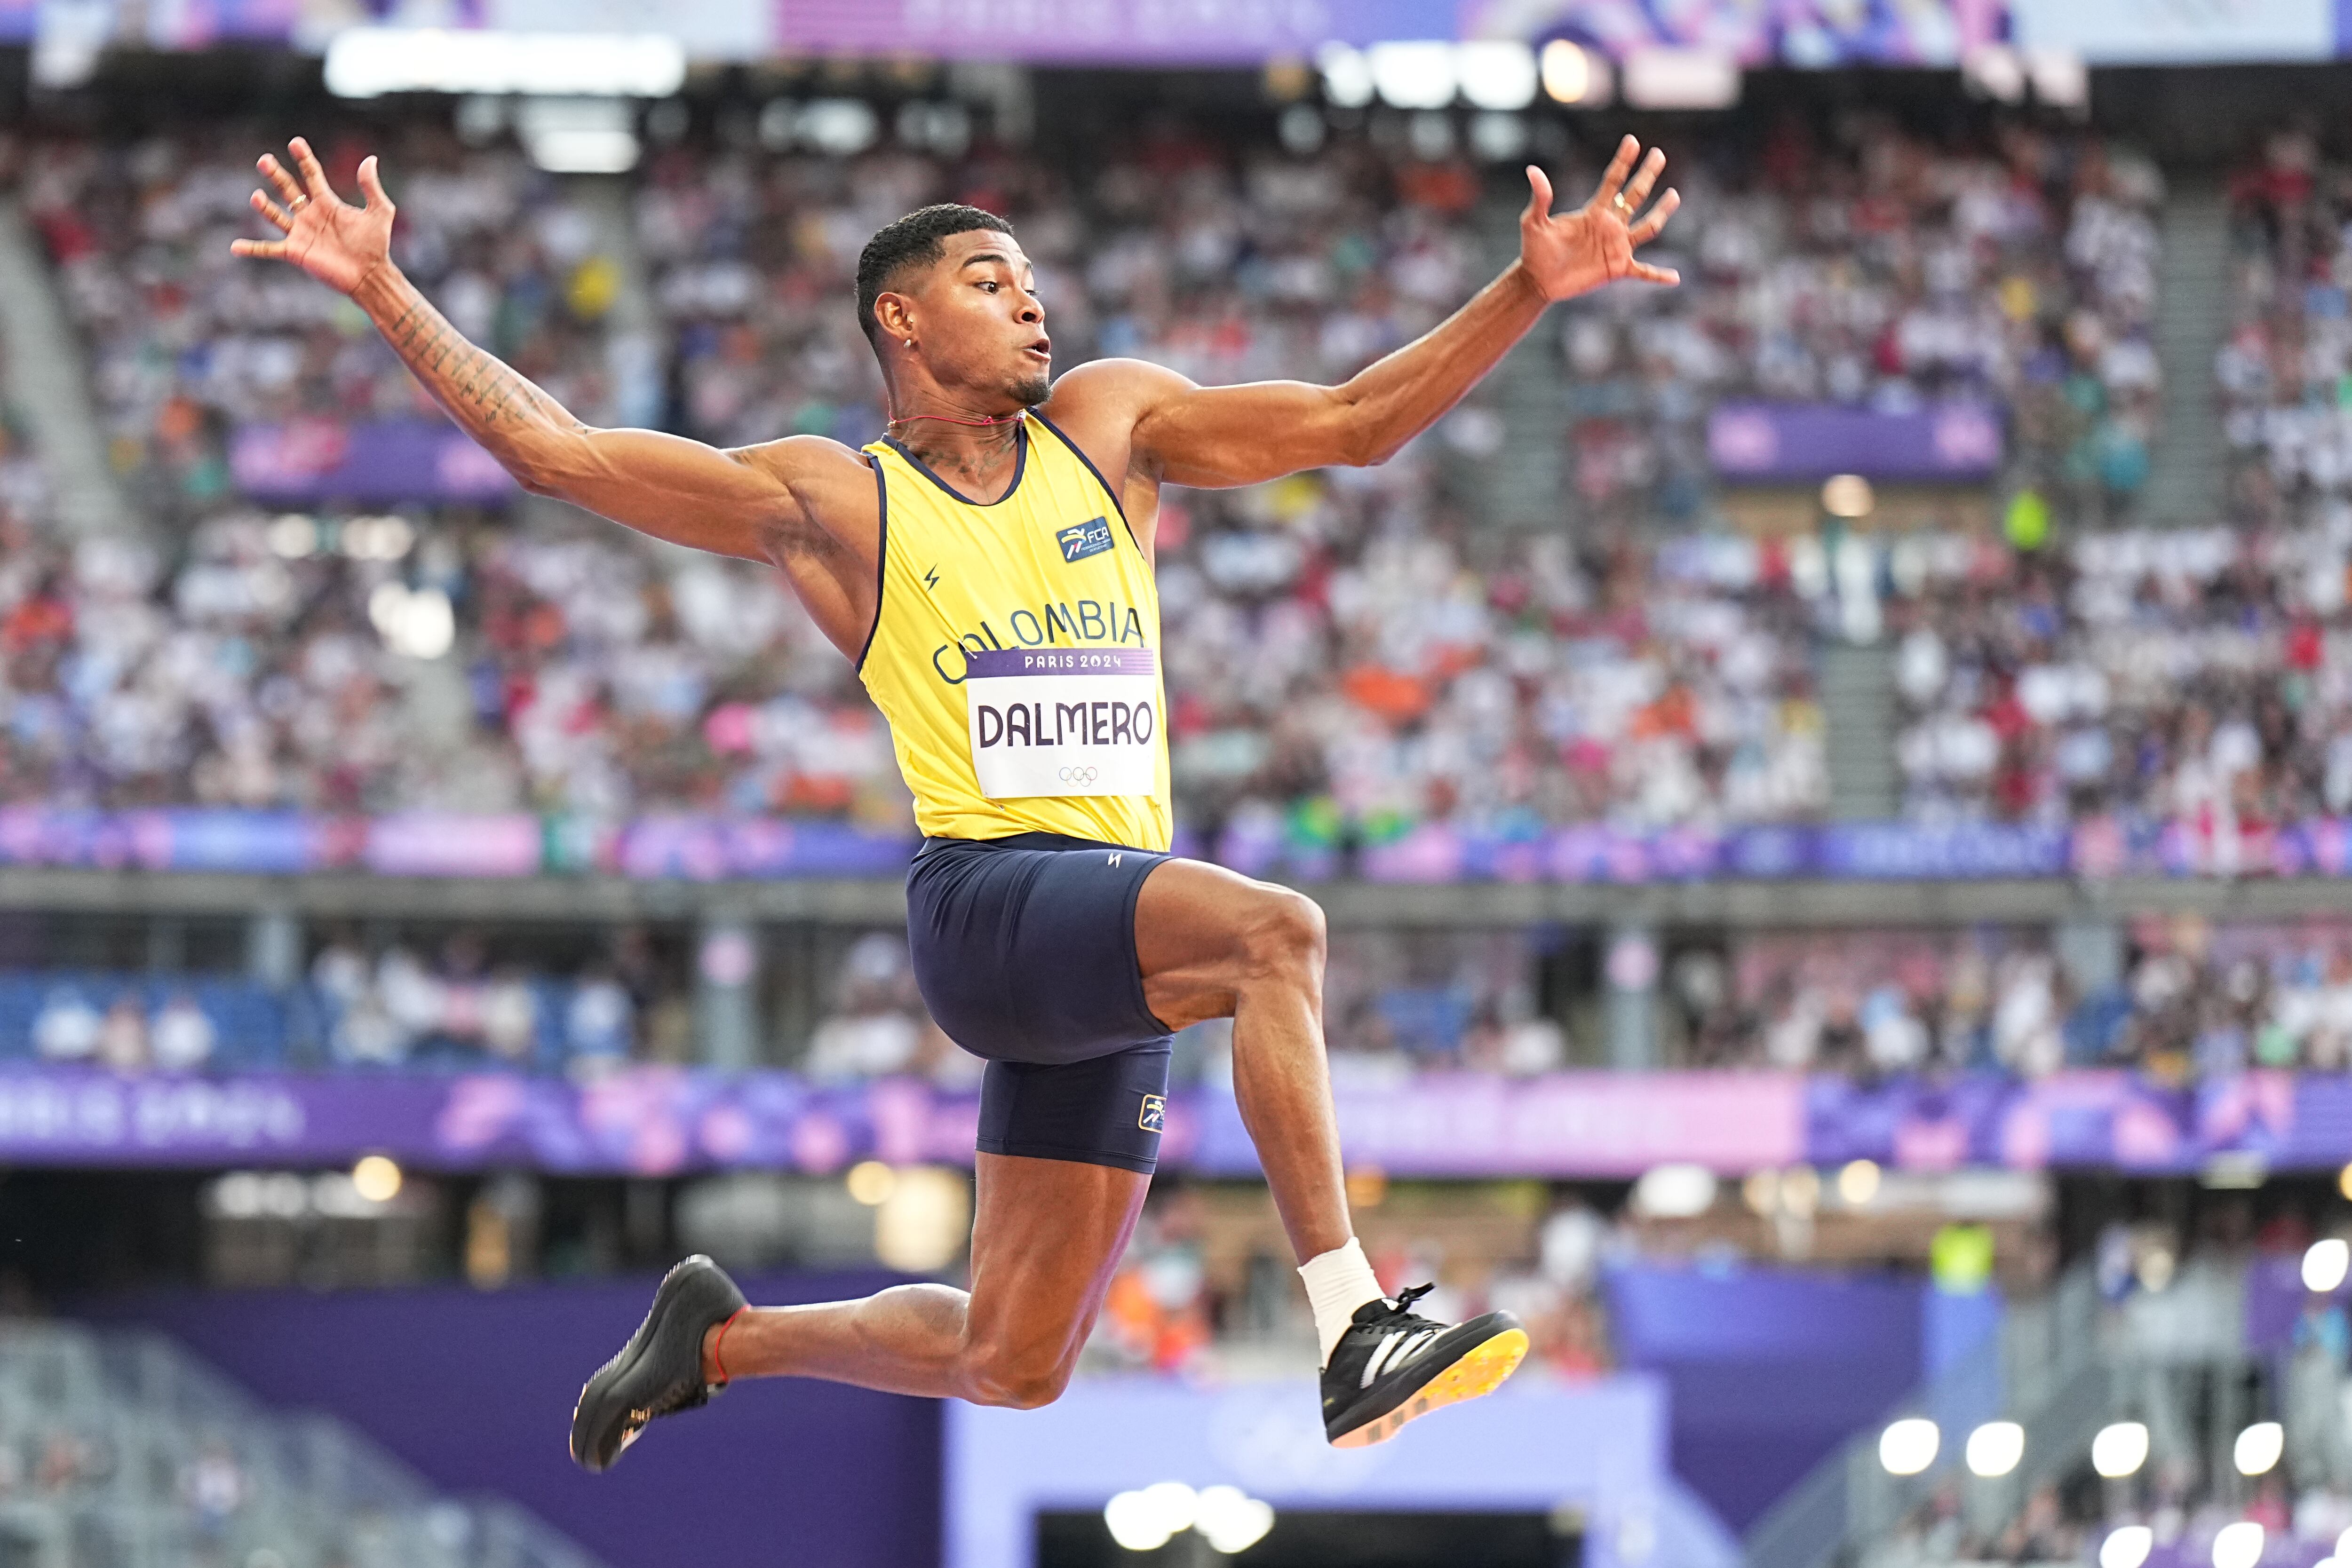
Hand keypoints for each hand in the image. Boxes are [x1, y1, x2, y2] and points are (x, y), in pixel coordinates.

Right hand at [230, 138, 394, 296]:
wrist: (371, 275)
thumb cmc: (376, 245)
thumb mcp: (380, 212)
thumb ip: (372, 187)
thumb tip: (369, 159)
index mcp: (327, 203)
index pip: (312, 175)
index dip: (304, 159)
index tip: (295, 142)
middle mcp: (310, 215)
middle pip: (288, 189)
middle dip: (276, 175)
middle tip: (264, 160)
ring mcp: (301, 234)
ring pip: (276, 215)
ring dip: (264, 207)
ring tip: (257, 197)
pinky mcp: (296, 253)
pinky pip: (269, 249)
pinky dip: (252, 249)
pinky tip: (235, 247)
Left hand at [1518, 135, 1680, 301]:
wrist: (1538, 280)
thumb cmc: (1535, 250)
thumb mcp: (1534, 222)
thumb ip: (1540, 198)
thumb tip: (1532, 170)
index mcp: (1594, 212)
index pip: (1613, 181)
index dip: (1623, 161)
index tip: (1633, 141)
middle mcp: (1610, 225)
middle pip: (1635, 196)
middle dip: (1647, 175)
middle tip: (1659, 155)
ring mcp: (1616, 247)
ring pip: (1647, 227)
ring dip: (1661, 212)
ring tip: (1675, 195)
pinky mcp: (1617, 269)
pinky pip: (1644, 272)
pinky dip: (1659, 276)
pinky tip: (1675, 278)